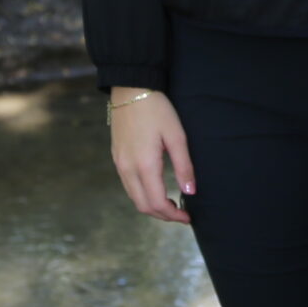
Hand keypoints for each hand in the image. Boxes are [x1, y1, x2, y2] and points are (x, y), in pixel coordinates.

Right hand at [109, 90, 195, 223]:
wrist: (131, 89)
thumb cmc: (157, 109)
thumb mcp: (176, 136)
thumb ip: (184, 166)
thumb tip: (190, 192)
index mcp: (144, 165)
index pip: (157, 203)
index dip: (173, 215)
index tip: (188, 217)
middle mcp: (127, 169)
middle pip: (143, 206)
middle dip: (163, 215)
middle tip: (181, 214)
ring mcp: (119, 164)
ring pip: (134, 198)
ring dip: (152, 206)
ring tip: (171, 203)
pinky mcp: (116, 158)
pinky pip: (128, 186)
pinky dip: (142, 194)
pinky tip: (156, 188)